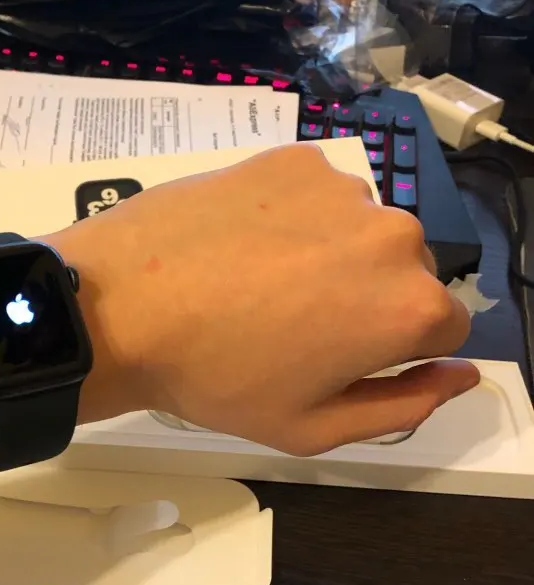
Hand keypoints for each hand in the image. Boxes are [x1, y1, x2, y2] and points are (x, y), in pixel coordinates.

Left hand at [51, 144, 477, 454]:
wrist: (121, 306)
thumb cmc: (217, 379)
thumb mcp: (314, 426)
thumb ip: (405, 406)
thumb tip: (463, 376)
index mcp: (409, 307)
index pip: (446, 329)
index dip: (396, 352)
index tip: (340, 359)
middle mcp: (395, 235)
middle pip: (409, 275)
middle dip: (370, 300)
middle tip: (294, 326)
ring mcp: (344, 189)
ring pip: (364, 232)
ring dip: (335, 256)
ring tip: (262, 283)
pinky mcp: (296, 158)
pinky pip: (320, 197)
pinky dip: (298, 219)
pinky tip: (245, 244)